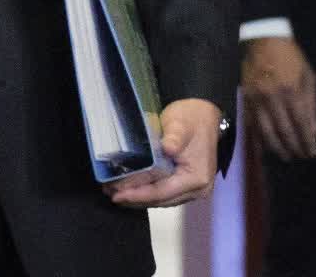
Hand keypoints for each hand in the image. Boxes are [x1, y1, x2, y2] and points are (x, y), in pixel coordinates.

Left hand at [104, 97, 222, 207]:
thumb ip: (173, 138)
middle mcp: (197, 189)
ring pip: (161, 199)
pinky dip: (147, 192)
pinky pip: (163, 194)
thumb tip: (167, 149)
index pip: (162, 191)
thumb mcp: (180, 125)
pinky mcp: (185, 186)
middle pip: (160, 200)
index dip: (139, 195)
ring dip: (138, 198)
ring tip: (115, 192)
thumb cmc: (191, 118)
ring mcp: (192, 190)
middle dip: (134, 198)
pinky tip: (131, 189)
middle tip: (110, 193)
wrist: (204, 114)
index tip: (118, 195)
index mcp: (197, 178)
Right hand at [241, 36, 315, 159]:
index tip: (313, 153)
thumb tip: (315, 131)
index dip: (307, 141)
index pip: (301, 124)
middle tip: (302, 157)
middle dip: (295, 147)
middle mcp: (272, 97)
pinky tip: (268, 147)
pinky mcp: (244, 100)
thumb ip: (312, 104)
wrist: (262, 40)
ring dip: (278, 148)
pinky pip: (252, 125)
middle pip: (284, 131)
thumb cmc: (290, 57)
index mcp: (291, 90)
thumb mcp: (308, 76)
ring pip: (266, 132)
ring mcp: (256, 99)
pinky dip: (261, 139)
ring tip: (287, 156)